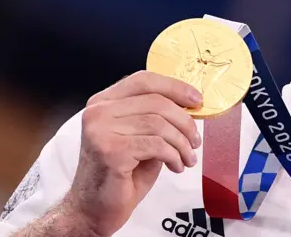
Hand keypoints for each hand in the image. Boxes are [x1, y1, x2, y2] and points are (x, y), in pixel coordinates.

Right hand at [66, 71, 202, 236]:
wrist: (93, 210)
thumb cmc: (120, 174)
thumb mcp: (140, 137)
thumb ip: (156, 117)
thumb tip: (190, 105)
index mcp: (103, 102)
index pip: (144, 80)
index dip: (175, 87)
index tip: (197, 101)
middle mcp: (98, 112)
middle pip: (156, 102)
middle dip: (185, 121)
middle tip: (195, 140)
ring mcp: (100, 130)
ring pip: (159, 124)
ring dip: (182, 143)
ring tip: (187, 158)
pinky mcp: (110, 151)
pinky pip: (157, 145)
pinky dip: (174, 156)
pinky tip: (176, 166)